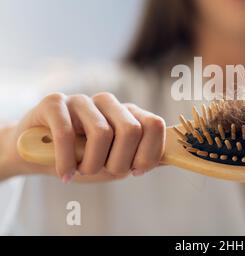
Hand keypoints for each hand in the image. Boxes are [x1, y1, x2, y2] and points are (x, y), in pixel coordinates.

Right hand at [0, 92, 164, 182]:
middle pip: (131, 130)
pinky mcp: (55, 102)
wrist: (38, 154)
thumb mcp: (117, 161)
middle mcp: (109, 102)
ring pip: (102, 133)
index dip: (148, 153)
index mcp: (128, 114)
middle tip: (102, 172)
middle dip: (119, 162)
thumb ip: (144, 157)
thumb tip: (176, 157)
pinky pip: (67, 133)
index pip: (155, 125)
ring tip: (80, 171)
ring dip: (91, 164)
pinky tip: (65, 174)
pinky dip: (66, 162)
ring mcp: (82, 100)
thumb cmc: (82, 158)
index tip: (134, 171)